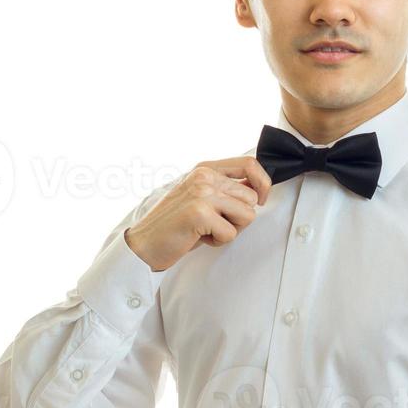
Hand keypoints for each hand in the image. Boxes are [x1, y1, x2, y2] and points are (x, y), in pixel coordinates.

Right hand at [124, 158, 272, 271]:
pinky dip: (217, 241)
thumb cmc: (175, 225)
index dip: (263, 183)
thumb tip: (259, 190)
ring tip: (206, 230)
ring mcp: (202, 193)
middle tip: (215, 224)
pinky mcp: (200, 213)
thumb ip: (225, 189)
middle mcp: (204, 176)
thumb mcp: (200, 197)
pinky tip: (197, 237)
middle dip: (240, 218)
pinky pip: (231, 233)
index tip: (261, 200)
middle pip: (252, 198)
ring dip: (230, 230)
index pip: (250, 164)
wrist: (144, 243)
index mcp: (205, 169)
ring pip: (246, 215)